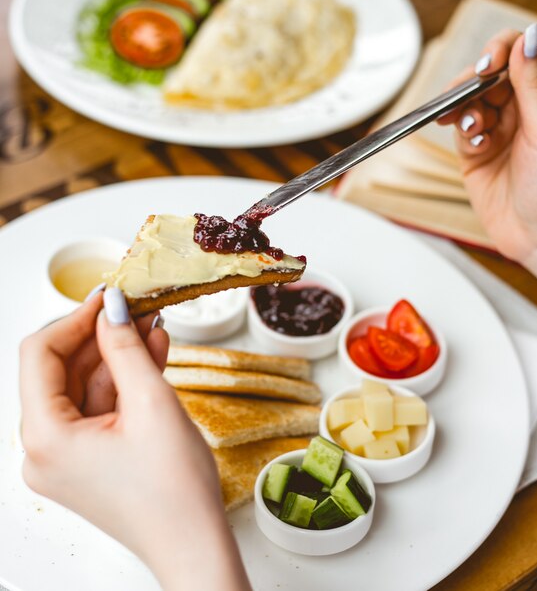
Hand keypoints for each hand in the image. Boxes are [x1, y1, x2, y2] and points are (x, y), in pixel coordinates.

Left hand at [19, 288, 250, 590]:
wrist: (194, 543)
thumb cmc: (174, 486)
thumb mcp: (152, 402)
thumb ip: (126, 348)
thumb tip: (112, 306)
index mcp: (45, 438)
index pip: (40, 355)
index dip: (75, 318)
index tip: (109, 296)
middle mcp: (43, 450)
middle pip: (62, 371)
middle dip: (102, 336)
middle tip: (138, 308)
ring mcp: (64, 458)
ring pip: (84, 388)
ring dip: (118, 357)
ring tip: (153, 328)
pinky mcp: (86, 461)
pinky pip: (98, 410)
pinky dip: (123, 384)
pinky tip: (151, 356)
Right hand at [438, 24, 536, 303]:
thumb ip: (533, 86)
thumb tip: (527, 39)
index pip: (519, 54)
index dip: (499, 51)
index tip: (486, 67)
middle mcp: (519, 110)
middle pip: (486, 75)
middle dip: (473, 83)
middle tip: (466, 97)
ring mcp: (495, 131)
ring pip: (468, 101)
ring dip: (465, 110)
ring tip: (474, 129)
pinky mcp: (475, 153)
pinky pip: (460, 130)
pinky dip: (463, 132)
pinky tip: (475, 145)